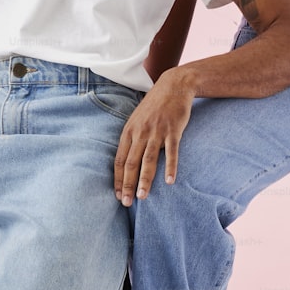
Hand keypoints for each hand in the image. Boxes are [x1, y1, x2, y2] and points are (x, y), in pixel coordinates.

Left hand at [114, 70, 193, 206]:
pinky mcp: (173, 130)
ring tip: (142, 197)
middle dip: (127, 185)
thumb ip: (132, 138)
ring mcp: (157, 131)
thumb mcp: (137, 120)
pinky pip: (171, 152)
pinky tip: (170, 181)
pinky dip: (170, 167)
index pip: (119, 159)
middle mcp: (140, 132)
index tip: (116, 195)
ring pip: (148, 160)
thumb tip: (126, 161)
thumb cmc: (155, 105)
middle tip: (126, 203)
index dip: (117, 179)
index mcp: (129, 131)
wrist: (173, 86)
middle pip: (130, 163)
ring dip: (144, 180)